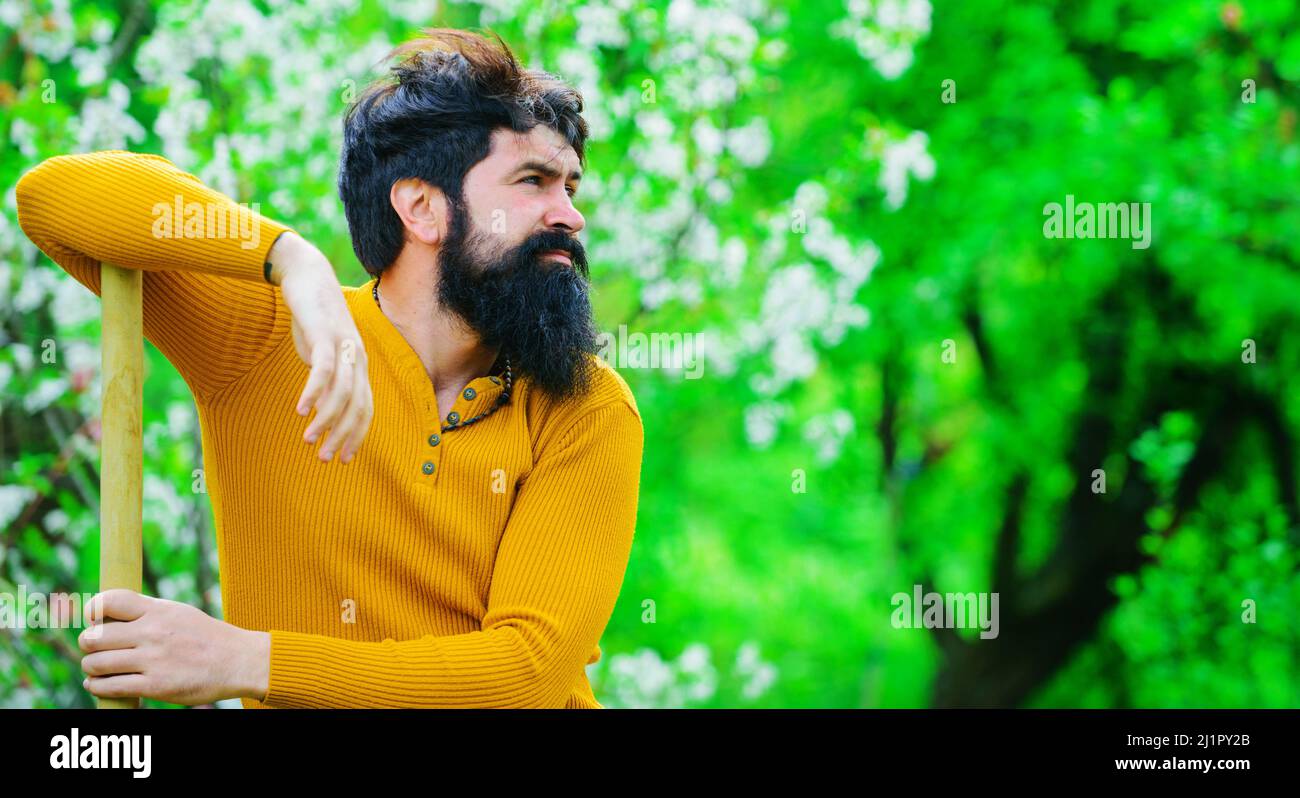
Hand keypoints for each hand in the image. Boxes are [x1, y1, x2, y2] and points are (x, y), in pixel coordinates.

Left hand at [78, 589, 270, 705]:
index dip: (92, 609)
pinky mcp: (155, 686)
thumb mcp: (179, 613)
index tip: (92, 619)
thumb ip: (146, 611)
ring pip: (96, 664)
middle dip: (87, 644)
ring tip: (95, 669)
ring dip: (90, 668)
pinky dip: (97, 687)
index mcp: (158, 610)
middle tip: (94, 649)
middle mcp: (152, 633)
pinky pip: (110, 687)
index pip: (109, 601)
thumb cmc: (206, 637)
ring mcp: (153, 660)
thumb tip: (107, 615)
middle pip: (94, 637)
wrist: (238, 661)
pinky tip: (99, 684)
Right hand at [268, 232, 373, 463]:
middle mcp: (357, 359)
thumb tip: (319, 405)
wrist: (307, 277)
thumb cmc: (313, 319)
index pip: (366, 410)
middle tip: (324, 458)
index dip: (356, 436)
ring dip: (326, 420)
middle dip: (343, 437)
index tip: (343, 459)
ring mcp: (344, 346)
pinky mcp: (325, 335)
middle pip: (358, 407)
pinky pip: (323, 370)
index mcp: (359, 366)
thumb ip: (324, 379)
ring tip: (309, 439)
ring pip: (342, 393)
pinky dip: (313, 392)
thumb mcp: (321, 353)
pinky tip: (301, 410)